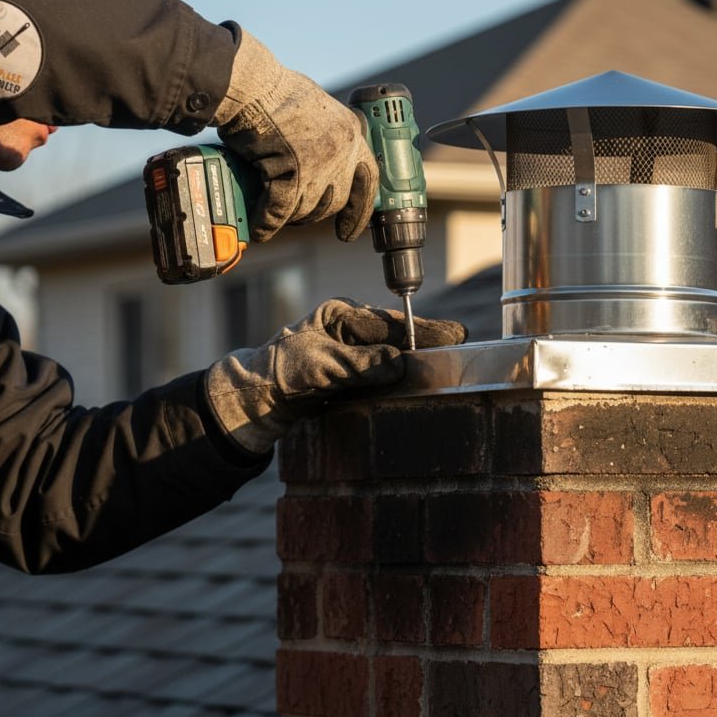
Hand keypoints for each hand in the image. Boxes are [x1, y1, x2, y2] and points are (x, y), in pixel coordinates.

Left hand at [204, 298, 466, 453]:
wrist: (256, 401)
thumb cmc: (281, 373)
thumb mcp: (322, 365)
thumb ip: (361, 364)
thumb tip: (400, 363)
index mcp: (339, 315)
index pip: (388, 321)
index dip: (422, 328)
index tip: (452, 334)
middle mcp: (347, 330)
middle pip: (394, 334)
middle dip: (425, 340)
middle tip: (459, 343)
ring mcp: (348, 352)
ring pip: (390, 354)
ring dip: (414, 360)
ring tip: (445, 364)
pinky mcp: (348, 375)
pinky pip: (380, 373)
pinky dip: (398, 377)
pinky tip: (417, 382)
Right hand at [211, 29, 378, 242]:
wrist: (250, 85)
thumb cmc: (272, 92)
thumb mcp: (313, 110)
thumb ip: (322, 137)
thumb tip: (314, 161)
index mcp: (351, 131)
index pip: (368, 178)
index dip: (359, 210)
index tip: (348, 231)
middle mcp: (342, 149)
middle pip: (335, 200)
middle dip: (313, 212)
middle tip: (294, 215)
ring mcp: (320, 163)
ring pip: (308, 208)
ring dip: (289, 216)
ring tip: (272, 214)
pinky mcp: (294, 173)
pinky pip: (281, 211)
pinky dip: (267, 223)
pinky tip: (260, 229)